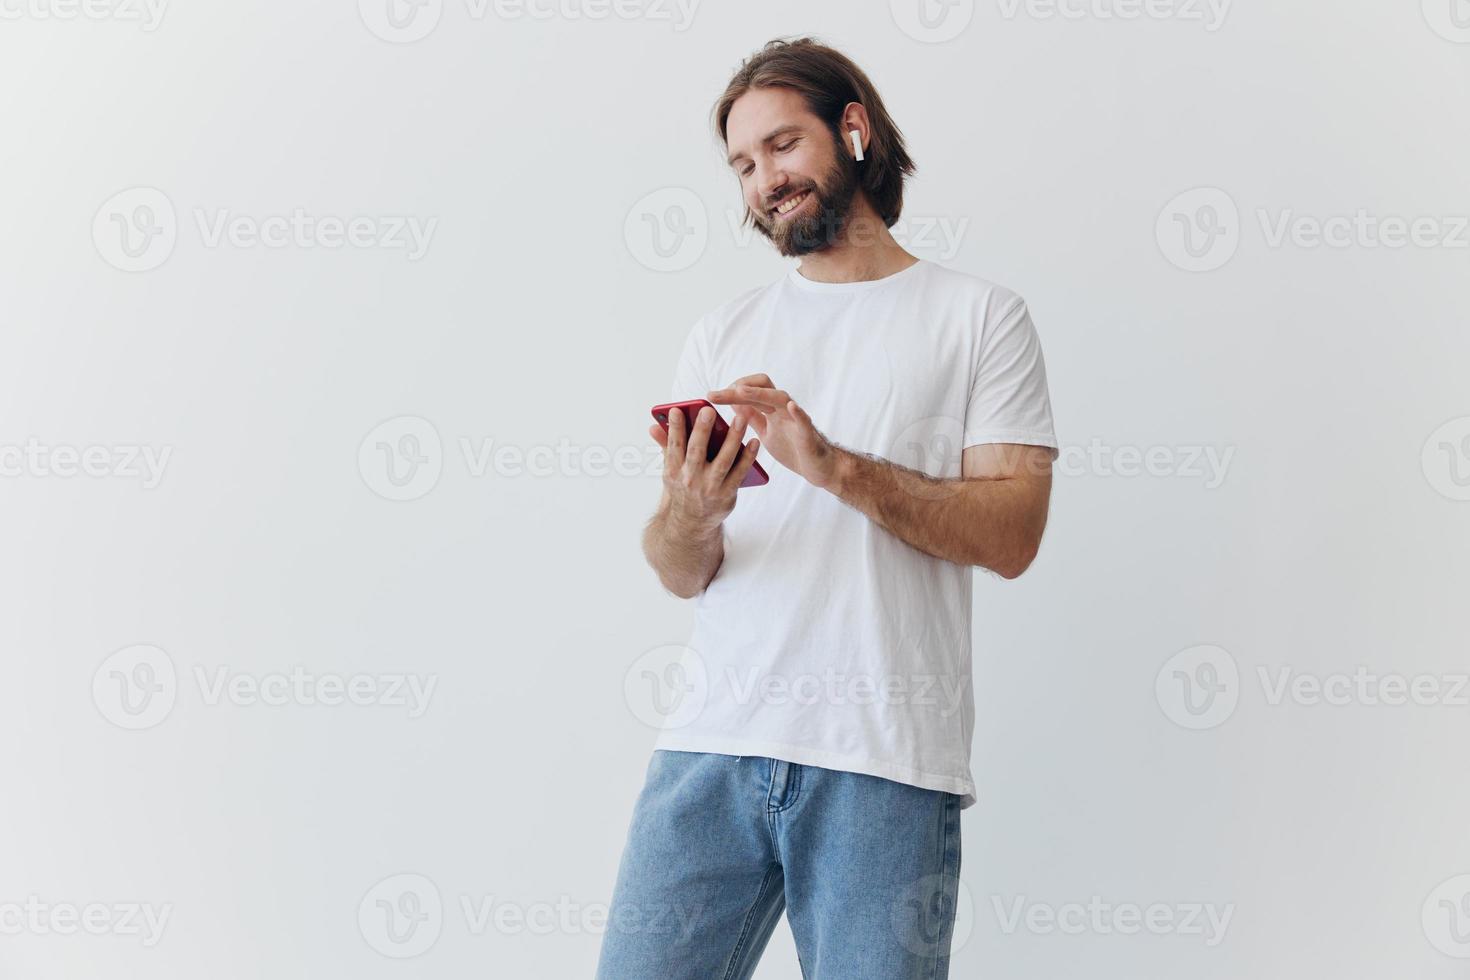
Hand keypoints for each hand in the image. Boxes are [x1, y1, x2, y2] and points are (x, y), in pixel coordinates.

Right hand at [648, 404, 761, 531]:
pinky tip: (754, 441)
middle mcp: (691, 479)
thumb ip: (666, 446)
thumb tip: (653, 426)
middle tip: (708, 411)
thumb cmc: (683, 488)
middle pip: (697, 451)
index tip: (677, 410)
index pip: (674, 446)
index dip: (675, 428)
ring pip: (723, 460)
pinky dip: (748, 457)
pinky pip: (740, 473)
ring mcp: (710, 488)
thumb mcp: (671, 470)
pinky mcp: (727, 494)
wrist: (692, 523)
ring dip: (732, 438)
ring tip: (741, 419)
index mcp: (674, 471)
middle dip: (702, 431)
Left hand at [706, 374, 840, 489]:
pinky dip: (799, 412)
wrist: (817, 468)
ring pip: (780, 398)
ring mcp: (796, 419)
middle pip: (762, 388)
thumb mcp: (765, 432)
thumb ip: (752, 417)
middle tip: (714, 395)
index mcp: (771, 409)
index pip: (751, 390)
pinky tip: (791, 407)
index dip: (732, 390)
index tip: (712, 397)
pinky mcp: (808, 434)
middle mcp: (783, 409)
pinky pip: (804, 420)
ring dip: (760, 393)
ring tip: (740, 391)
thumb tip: (732, 403)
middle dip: (737, 389)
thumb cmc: (792, 448)